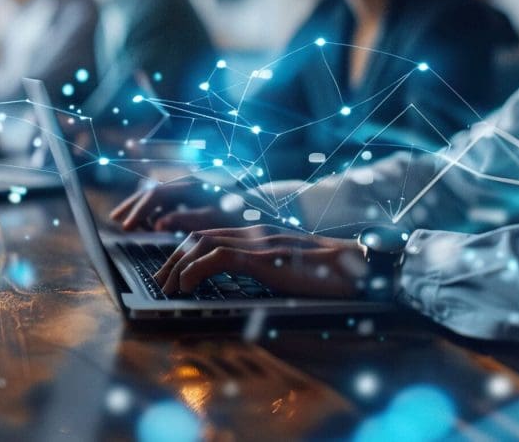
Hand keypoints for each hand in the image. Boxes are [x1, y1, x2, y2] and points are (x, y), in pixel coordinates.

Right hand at [110, 181, 243, 231]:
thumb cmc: (241, 215)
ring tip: (129, 224)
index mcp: (193, 185)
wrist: (262, 208)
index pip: (157, 195)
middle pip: (154, 190)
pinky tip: (150, 224)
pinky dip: (157, 211)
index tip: (124, 227)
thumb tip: (157, 224)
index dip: (138, 211)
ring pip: (161, 196)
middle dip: (134, 205)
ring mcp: (193, 188)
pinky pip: (170, 201)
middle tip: (115, 219)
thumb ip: (186, 221)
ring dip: (144, 208)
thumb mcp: (216, 220)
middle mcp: (190, 182)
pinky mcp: (196, 196)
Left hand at [155, 225, 367, 297]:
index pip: (212, 233)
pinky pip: (217, 258)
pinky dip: (195, 271)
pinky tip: (186, 287)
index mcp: (260, 234)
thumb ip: (268, 268)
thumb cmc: (330, 273)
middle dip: (173, 258)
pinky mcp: (262, 256)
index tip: (172, 269)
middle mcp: (255, 232)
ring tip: (166, 287)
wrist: (358, 265)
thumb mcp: (291, 269)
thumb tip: (250, 283)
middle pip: (199, 236)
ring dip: (177, 265)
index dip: (186, 249)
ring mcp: (258, 241)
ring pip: (201, 243)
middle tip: (160, 281)